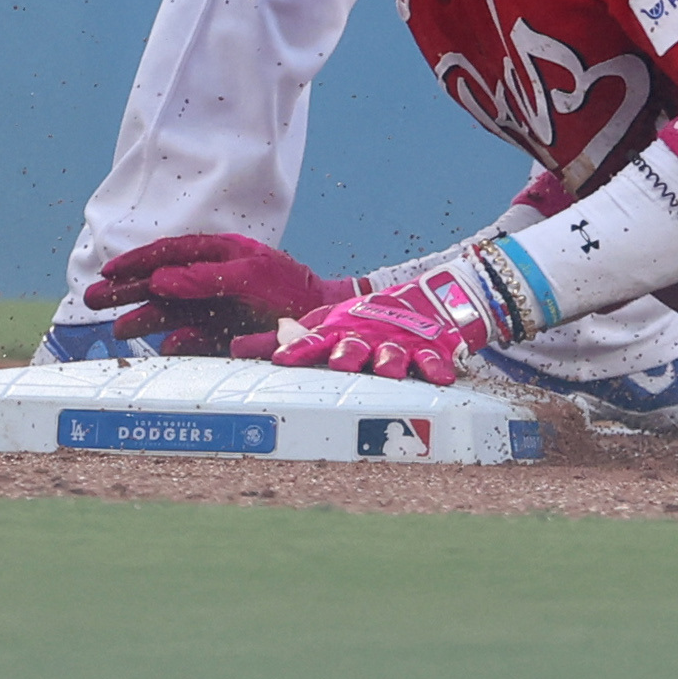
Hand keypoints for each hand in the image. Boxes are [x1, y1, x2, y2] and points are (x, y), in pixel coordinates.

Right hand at [82, 232, 346, 355]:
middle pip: (160, 282)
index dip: (137, 261)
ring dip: (142, 318)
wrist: (325, 323)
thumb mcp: (249, 277)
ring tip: (115, 328)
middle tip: (90, 299)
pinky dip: (178, 342)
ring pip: (170, 312)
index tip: (108, 270)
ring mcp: (215, 307)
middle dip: (126, 290)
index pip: (170, 252)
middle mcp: (211, 279)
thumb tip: (158, 280)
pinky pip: (192, 338)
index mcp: (219, 253)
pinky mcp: (223, 335)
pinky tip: (162, 346)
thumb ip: (204, 278)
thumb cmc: (291, 289)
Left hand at [268, 262, 499, 388]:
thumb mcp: (326, 326)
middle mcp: (366, 335)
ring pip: (393, 353)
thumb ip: (285, 342)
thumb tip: (237, 347)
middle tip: (340, 362)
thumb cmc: (363, 323)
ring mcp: (398, 342)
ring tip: (387, 369)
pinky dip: (437, 367)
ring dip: (390, 360)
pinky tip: (440, 376)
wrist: (422, 302)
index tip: (283, 359)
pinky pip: (433, 359)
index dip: (298, 348)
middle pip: (355, 345)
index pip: (314, 339)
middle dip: (347, 353)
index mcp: (339, 330)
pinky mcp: (428, 348)